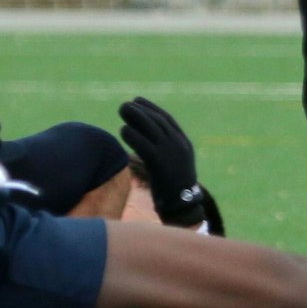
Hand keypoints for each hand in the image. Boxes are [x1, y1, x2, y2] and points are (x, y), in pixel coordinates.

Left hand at [117, 96, 205, 227]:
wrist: (183, 207)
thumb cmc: (174, 189)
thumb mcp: (173, 165)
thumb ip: (164, 151)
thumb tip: (145, 140)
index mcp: (184, 144)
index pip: (167, 119)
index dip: (152, 108)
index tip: (138, 100)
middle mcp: (179, 145)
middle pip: (158, 121)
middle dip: (141, 110)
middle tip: (125, 104)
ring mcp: (171, 153)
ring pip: (152, 129)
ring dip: (136, 117)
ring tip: (122, 111)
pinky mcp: (160, 163)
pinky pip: (144, 145)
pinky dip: (133, 135)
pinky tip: (122, 130)